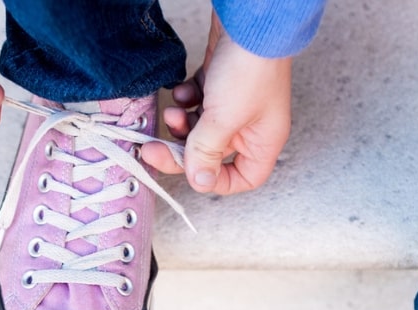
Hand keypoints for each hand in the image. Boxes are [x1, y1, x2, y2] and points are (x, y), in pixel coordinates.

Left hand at [140, 12, 292, 194]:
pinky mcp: (219, 82)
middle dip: (182, 151)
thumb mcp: (223, 120)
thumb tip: (199, 181)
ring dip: (181, 123)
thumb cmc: (250, 68)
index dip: (216, 181)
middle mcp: (251, 125)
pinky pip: (196, 102)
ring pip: (199, 127)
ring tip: (174, 109)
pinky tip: (182, 90)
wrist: (250, 20)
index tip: (189, 173)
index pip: (243, 177)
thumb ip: (206, 152)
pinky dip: (185, 99)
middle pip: (211, 154)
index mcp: (263, 141)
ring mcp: (234, 103)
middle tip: (154, 149)